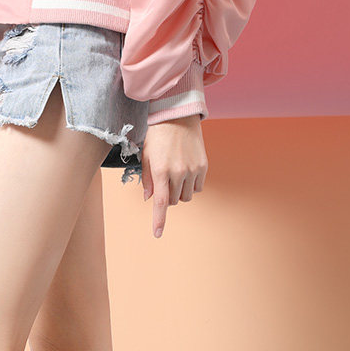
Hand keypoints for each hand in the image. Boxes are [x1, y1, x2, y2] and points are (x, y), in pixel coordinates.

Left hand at [141, 114, 207, 238]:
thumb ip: (147, 179)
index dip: (159, 220)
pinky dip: (192, 185)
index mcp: (160, 171)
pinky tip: (187, 171)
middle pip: (173, 201)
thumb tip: (149, 198)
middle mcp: (178, 172)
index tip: (157, 234)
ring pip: (186, 197)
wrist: (178, 116)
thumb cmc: (158, 135)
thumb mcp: (146, 155)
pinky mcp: (203, 166)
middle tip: (164, 181)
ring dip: (180, 192)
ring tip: (176, 174)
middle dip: (167, 196)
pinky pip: (198, 188)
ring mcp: (192, 169)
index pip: (160, 202)